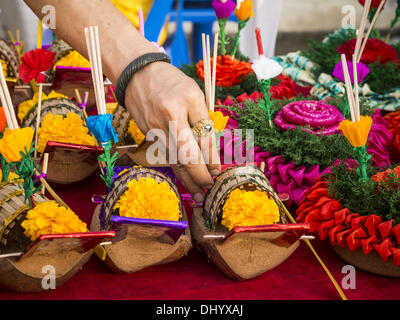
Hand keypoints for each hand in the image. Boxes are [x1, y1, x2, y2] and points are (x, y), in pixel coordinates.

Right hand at [125, 61, 220, 201]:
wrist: (137, 74)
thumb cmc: (172, 82)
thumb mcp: (194, 93)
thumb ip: (202, 119)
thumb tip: (210, 152)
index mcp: (186, 101)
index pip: (203, 136)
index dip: (212, 158)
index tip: (218, 171)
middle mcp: (169, 116)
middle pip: (186, 154)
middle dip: (199, 175)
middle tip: (209, 188)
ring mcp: (155, 127)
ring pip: (173, 159)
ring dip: (187, 178)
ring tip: (198, 193)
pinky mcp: (148, 134)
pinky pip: (165, 155)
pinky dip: (176, 169)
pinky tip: (184, 179)